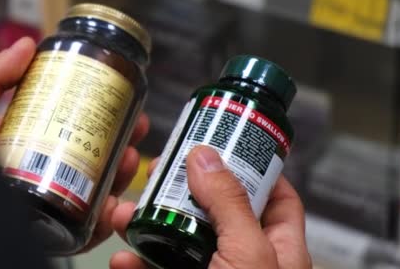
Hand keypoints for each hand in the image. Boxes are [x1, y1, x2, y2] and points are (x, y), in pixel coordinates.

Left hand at [0, 37, 149, 252]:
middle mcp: (34, 176)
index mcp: (17, 147)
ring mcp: (44, 207)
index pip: (64, 128)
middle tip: (136, 127)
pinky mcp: (48, 237)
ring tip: (129, 159)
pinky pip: (83, 231)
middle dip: (117, 143)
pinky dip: (105, 220)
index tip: (119, 101)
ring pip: (93, 192)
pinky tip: (115, 203)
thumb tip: (27, 44)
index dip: (94, 114)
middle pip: (87, 159)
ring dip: (119, 176)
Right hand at [111, 146, 311, 268]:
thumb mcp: (248, 255)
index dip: (250, 166)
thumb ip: (229, 204)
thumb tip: (206, 156)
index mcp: (278, 250)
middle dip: (179, 191)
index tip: (220, 143)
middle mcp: (244, 263)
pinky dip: (134, 266)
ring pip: (178, 244)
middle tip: (155, 172)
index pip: (273, 196)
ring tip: (122, 214)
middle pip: (214, 213)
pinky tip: (121, 260)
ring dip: (146, 226)